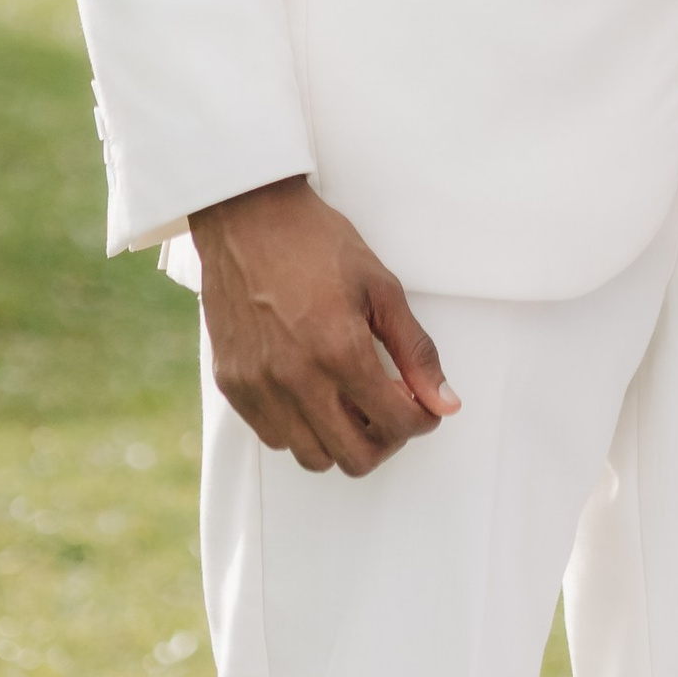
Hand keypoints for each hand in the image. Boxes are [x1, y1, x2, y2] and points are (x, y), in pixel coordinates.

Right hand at [188, 175, 460, 475]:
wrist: (248, 218)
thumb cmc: (317, 243)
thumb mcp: (381, 287)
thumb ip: (415, 350)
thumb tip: (445, 401)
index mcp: (340, 350)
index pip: (396, 422)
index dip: (423, 420)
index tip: (424, 407)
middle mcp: (295, 378)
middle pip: (355, 458)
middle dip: (386, 441)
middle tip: (392, 410)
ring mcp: (258, 387)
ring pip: (312, 456)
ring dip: (342, 440)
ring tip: (352, 402)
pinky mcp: (232, 386)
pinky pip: (273, 437)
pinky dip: (302, 429)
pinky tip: (315, 393)